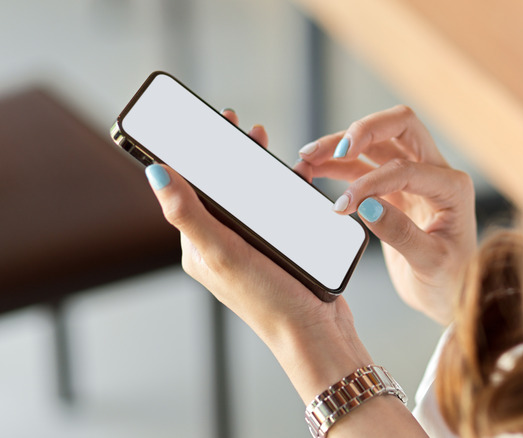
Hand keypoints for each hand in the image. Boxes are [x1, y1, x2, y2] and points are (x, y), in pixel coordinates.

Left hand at [144, 110, 371, 401]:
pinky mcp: (280, 249)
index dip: (197, 153)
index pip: (191, 188)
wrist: (314, 333)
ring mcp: (252, 246)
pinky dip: (281, 188)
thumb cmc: (266, 299)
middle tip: (241, 128)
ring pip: (250, 195)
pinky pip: (276, 209)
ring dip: (255, 167)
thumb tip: (154, 172)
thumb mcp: (221, 252)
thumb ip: (188, 213)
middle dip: (229, 153)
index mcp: (200, 244)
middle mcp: (222, 243)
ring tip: (265, 144)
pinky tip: (294, 177)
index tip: (209, 124)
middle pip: (222, 187)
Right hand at [297, 105, 476, 324]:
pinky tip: (315, 170)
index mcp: (453, 188)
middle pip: (400, 125)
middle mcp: (436, 173)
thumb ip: (400, 233)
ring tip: (308, 158)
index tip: (344, 205)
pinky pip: (364, 166)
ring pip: (376, 142)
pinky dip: (338, 165)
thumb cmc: (451, 281)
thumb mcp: (430, 263)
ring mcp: (415, 178)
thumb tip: (367, 205)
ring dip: (341, 145)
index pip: (407, 168)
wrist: (452, 297)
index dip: (372, 182)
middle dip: (363, 130)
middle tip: (334, 149)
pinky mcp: (395, 190)